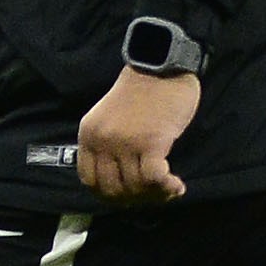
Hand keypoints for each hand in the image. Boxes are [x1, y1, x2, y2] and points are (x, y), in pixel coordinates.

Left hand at [76, 66, 202, 201]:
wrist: (160, 67)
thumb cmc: (140, 91)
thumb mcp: (109, 118)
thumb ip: (107, 145)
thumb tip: (122, 180)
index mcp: (88, 135)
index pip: (90, 180)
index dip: (109, 194)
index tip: (128, 194)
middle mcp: (103, 142)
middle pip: (112, 189)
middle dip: (134, 198)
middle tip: (151, 195)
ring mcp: (126, 143)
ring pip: (136, 186)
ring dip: (155, 195)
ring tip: (169, 189)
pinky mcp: (151, 143)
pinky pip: (155, 179)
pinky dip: (167, 188)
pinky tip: (177, 186)